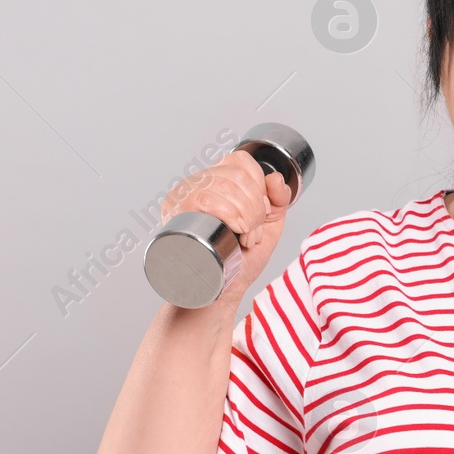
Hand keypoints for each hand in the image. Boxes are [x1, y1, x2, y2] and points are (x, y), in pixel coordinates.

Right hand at [158, 149, 293, 310]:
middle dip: (257, 207)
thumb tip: (275, 178)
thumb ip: (278, 200)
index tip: (263, 213)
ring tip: (245, 238)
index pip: (241, 162)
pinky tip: (236, 233)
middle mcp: (196, 185)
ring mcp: (183, 198)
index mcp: (216, 181)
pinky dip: (232, 216)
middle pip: (236, 175)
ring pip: (224, 187)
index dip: (260, 185)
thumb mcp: (269, 225)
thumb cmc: (240, 259)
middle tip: (254, 233)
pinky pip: (207, 200)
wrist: (221, 291)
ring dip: (247, 215)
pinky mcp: (175, 214)